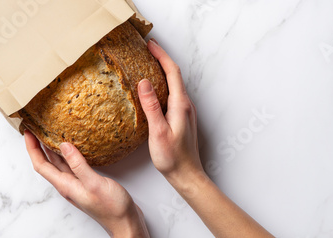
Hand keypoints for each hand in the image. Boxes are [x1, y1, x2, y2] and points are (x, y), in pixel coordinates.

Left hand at [24, 130, 148, 237]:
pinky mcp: (88, 183)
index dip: (32, 148)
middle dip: (39, 147)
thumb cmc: (112, 207)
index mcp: (66, 185)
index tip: (28, 132)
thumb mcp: (94, 183)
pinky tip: (74, 148)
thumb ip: (79, 165)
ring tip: (50, 134)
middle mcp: (68, 185)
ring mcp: (78, 184)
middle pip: (47, 164)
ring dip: (52, 150)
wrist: (124, 221)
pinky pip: (73, 166)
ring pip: (60, 164)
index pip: (41, 165)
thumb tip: (64, 146)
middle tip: (36, 129)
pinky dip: (69, 155)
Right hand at [138, 39, 272, 237]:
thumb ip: (152, 107)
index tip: (150, 44)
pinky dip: (164, 84)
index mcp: (180, 105)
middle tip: (147, 49)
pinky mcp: (182, 118)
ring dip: (163, 71)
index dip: (162, 56)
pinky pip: (173, 94)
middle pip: (175, 75)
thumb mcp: (158, 132)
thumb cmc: (173, 158)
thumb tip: (145, 82)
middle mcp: (186, 105)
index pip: (172, 72)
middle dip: (162, 59)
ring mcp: (185, 111)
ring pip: (175, 84)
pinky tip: (154, 89)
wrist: (187, 175)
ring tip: (148, 63)